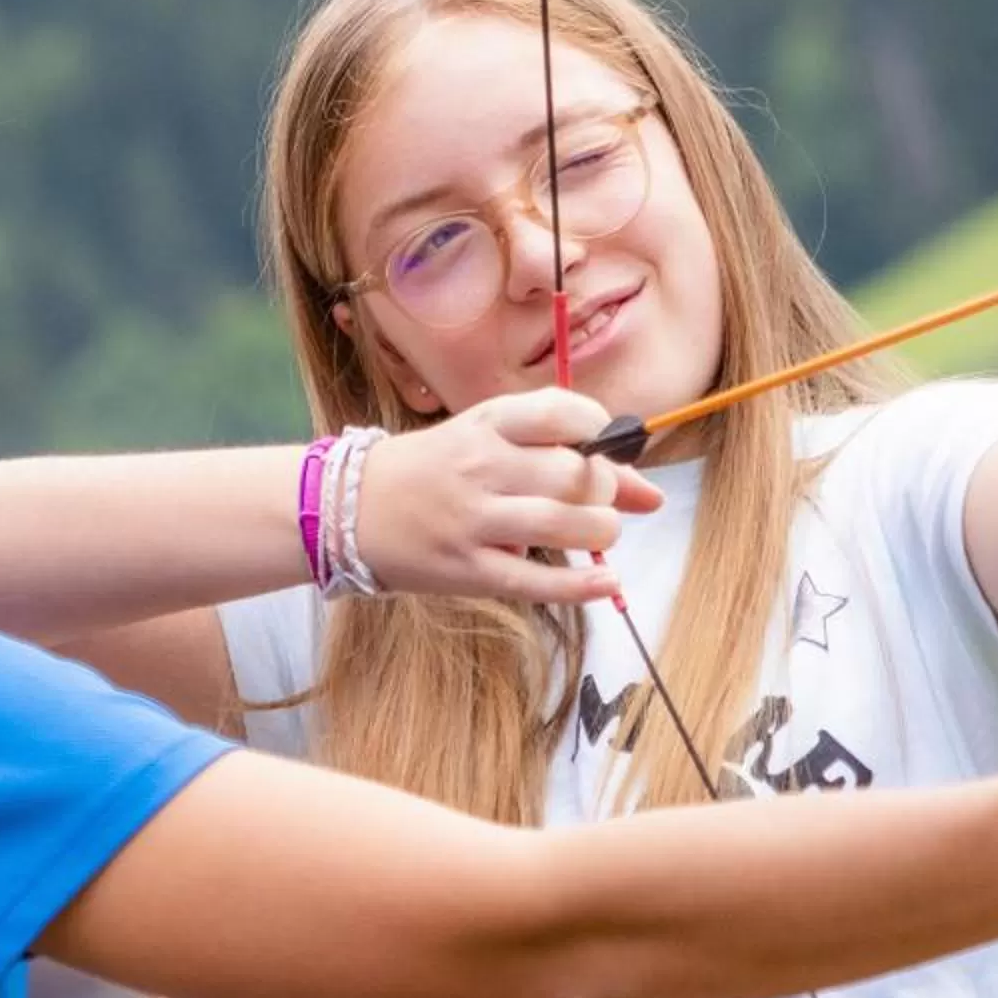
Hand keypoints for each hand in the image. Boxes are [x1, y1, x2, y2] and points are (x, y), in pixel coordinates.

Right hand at [353, 388, 663, 603]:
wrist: (347, 510)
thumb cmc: (433, 471)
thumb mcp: (484, 442)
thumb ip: (563, 457)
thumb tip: (650, 493)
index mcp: (486, 423)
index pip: (560, 411)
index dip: (599, 427)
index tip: (602, 445)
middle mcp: (480, 466)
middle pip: (573, 473)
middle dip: (605, 489)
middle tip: (597, 500)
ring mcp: (472, 520)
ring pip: (561, 523)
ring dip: (600, 531)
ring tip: (597, 533)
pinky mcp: (467, 570)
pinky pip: (535, 581)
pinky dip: (581, 585)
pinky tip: (607, 582)